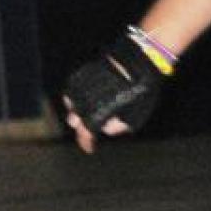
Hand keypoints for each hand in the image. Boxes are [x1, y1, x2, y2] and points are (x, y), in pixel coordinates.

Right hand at [61, 30, 168, 153]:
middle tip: (89, 127)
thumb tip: (106, 128)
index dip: (86, 143)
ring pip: (70, 103)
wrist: (138, 62)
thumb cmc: (139, 91)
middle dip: (81, 125)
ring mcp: (82, 87)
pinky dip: (78, 95)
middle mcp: (85, 101)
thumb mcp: (134, 117)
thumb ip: (118, 126)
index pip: (85, 133)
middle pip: (74, 119)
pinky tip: (89, 95)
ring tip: (88, 109)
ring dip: (77, 109)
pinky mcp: (83, 74)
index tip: (89, 148)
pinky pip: (74, 88)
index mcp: (97, 114)